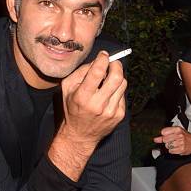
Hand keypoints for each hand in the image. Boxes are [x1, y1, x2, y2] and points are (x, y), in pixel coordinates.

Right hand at [48, 51, 126, 180]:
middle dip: (116, 65)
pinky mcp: (119, 116)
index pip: (98, 72)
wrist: (80, 135)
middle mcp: (98, 104)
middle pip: (116, 77)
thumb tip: (98, 61)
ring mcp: (111, 111)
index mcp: (83, 96)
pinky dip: (117, 90)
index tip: (104, 55)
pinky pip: (123, 95)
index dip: (103, 59)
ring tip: (109, 79)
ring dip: (117, 77)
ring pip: (122, 84)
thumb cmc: (72, 109)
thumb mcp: (67, 89)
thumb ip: (80, 72)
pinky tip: (109, 94)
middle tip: (112, 63)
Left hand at [153, 125, 190, 154]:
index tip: (167, 136)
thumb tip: (156, 139)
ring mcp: (180, 143)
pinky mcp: (181, 149)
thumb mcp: (176, 132)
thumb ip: (165, 135)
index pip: (163, 132)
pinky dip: (173, 150)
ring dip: (170, 146)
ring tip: (175, 144)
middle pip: (165, 140)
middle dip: (167, 141)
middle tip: (172, 140)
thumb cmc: (185, 136)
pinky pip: (171, 151)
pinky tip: (177, 148)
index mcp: (177, 129)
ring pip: (167, 146)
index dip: (164, 135)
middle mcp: (179, 135)